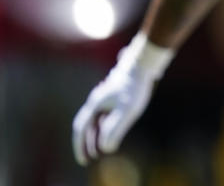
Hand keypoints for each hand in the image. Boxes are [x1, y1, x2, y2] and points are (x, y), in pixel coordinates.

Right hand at [71, 34, 172, 164]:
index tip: (83, 160)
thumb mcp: (127, 111)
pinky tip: (111, 130)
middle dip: (86, 142)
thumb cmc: (135, 87)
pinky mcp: (114, 94)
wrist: (143, 64)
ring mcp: (105, 97)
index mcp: (95, 104)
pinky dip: (104, 126)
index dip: (80, 146)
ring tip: (100, 148)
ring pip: (95, 120)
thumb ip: (114, 129)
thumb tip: (105, 148)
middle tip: (90, 158)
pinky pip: (104, 114)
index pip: (81, 129)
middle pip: (86, 125)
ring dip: (95, 135)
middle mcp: (97, 101)